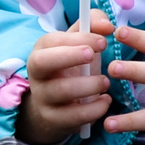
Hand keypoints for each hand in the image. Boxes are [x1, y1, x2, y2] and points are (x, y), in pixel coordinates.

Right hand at [17, 11, 114, 144]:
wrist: (58, 106)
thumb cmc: (73, 67)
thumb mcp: (80, 44)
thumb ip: (93, 26)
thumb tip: (107, 25)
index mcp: (42, 51)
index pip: (52, 40)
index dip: (78, 38)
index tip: (104, 40)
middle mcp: (37, 74)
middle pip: (41, 62)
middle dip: (68, 56)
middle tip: (94, 55)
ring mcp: (43, 97)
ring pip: (59, 91)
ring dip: (87, 85)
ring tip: (105, 82)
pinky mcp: (53, 119)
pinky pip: (71, 116)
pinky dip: (92, 109)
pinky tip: (105, 101)